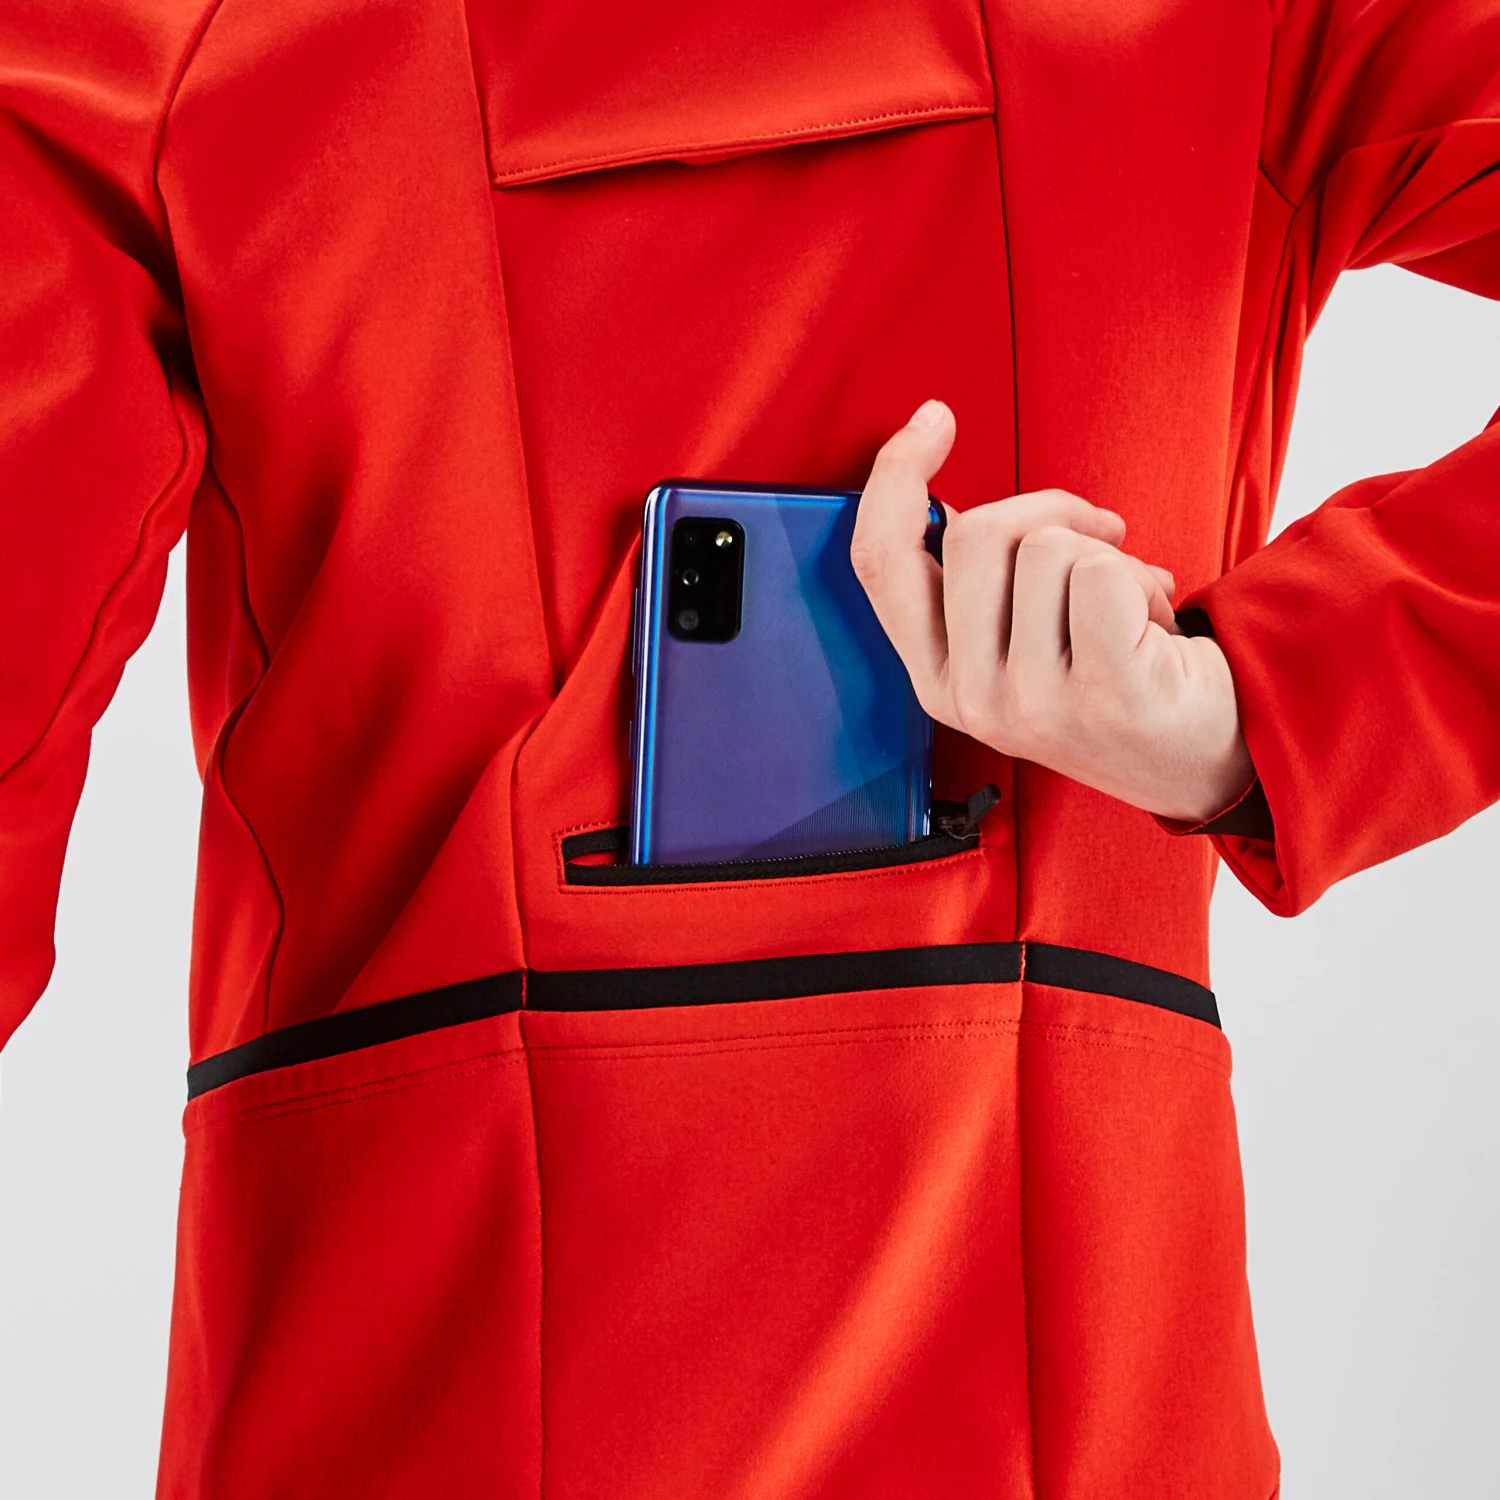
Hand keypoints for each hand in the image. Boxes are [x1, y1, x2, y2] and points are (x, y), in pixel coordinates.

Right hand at [851, 400, 1252, 824]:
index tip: (932, 421)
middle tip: (1102, 539)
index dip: (894, 478)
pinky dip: (1138, 578)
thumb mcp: (1016, 646)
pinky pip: (1098, 572)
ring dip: (1107, 558)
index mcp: (936, 680)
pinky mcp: (1098, 693)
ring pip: (1044, 547)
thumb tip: (945, 503)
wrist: (1203, 760)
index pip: (881, 563)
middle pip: (975, 534)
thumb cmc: (1114, 685)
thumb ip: (973, 589)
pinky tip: (1154, 624)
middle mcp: (969, 697)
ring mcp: (1029, 702)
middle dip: (1049, 510)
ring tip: (1131, 609)